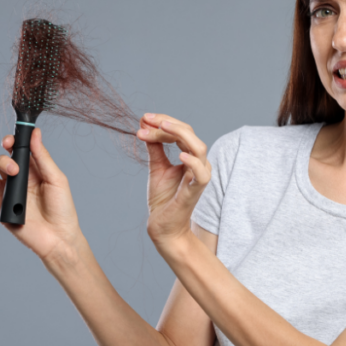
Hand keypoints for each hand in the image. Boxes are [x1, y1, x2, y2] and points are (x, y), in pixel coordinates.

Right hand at [0, 128, 81, 265]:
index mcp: (31, 170)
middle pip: (0, 162)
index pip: (15, 151)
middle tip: (14, 170)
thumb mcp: (56, 179)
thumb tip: (35, 133)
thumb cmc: (62, 209)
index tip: (9, 141)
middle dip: (3, 160)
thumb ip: (43, 157)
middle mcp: (17, 181)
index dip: (9, 142)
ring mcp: (6, 195)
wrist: (59, 238)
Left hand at [137, 113, 210, 250]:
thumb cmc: (164, 199)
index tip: (143, 119)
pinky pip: (201, 174)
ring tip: (161, 127)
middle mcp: (198, 163)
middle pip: (189, 134)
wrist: (163, 226)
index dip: (163, 122)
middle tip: (147, 120)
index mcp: (190, 156)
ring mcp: (199, 176)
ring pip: (199, 148)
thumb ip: (154, 147)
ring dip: (180, 134)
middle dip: (167, 124)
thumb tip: (145, 125)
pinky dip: (192, 161)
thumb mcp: (157, 166)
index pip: (181, 131)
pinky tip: (179, 154)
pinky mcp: (196, 190)